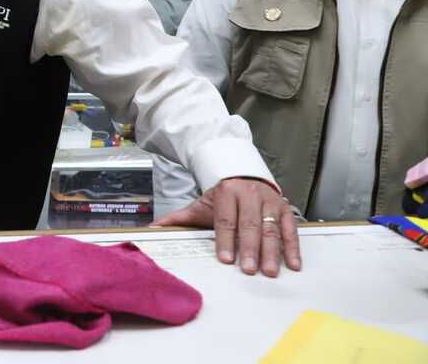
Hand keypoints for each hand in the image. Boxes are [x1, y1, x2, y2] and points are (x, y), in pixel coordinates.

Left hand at [154, 177, 300, 276]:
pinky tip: (292, 264)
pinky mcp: (284, 209)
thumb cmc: (221, 195)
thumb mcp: (200, 204)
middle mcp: (250, 195)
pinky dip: (292, 247)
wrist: (243, 174)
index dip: (225, 240)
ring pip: (271, 229)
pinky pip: (290, 229)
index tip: (226, 259)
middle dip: (249, 248)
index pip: (226, 220)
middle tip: (248, 269)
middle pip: (250, 225)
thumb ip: (178, 218)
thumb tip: (152, 228)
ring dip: (271, 252)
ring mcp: (269, 202)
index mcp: (227, 193)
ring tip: (269, 271)